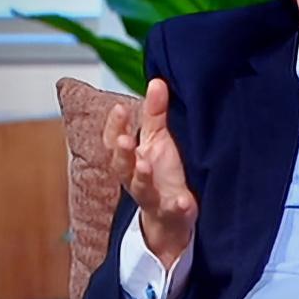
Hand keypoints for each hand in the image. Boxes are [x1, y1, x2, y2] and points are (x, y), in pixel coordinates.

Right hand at [103, 78, 197, 267]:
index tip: (119, 109)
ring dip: (141, 177)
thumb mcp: (158, 140)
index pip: (115, 141)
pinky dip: (177, 206)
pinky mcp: (171, 213)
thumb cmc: (162, 173)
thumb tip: (156, 81)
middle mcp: (136, 177)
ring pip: (141, 189)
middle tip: (124, 140)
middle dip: (121, 153)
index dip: (115, 127)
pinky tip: (184, 201)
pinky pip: (172, 211)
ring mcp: (152, 197)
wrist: (170, 217)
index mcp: (132, 157)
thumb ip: (155, 113)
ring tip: (145, 166)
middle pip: (122, 166)